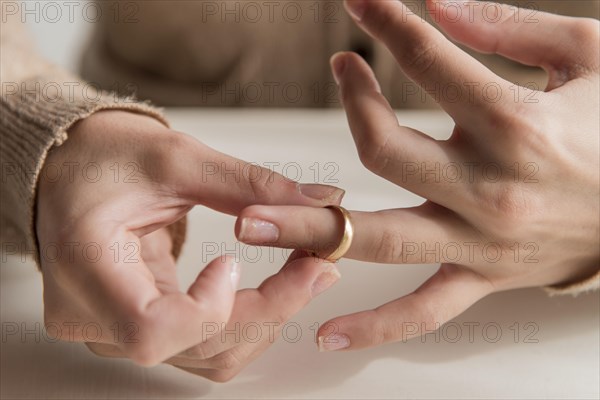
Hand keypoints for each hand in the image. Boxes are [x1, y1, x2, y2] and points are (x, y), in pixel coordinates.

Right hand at [37, 110, 343, 364]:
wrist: (71, 171)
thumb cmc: (105, 158)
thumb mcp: (178, 158)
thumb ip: (251, 186)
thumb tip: (324, 202)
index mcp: (86, 262)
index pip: (151, 330)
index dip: (209, 310)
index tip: (233, 263)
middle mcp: (91, 313)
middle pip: (195, 345)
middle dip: (270, 308)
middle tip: (319, 264)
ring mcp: (113, 329)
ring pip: (208, 356)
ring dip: (267, 318)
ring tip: (305, 270)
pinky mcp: (136, 329)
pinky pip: (203, 347)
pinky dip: (248, 322)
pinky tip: (276, 288)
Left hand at [234, 0, 599, 349]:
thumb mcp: (588, 55)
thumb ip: (507, 27)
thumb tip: (436, 3)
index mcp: (517, 125)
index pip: (429, 61)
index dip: (386, 19)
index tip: (359, 0)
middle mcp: (490, 190)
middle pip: (384, 152)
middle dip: (354, 103)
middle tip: (345, 68)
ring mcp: (482, 243)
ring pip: (382, 241)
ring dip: (310, 231)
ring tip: (251, 224)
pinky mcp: (485, 277)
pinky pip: (424, 312)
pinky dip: (375, 326)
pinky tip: (325, 335)